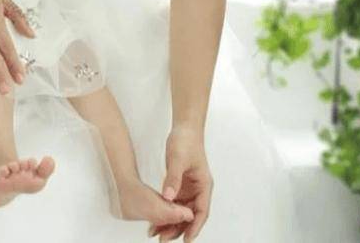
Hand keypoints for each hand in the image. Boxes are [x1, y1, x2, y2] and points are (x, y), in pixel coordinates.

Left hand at [148, 126, 212, 240]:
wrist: (183, 128)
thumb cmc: (185, 141)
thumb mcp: (177, 159)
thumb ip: (173, 178)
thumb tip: (168, 197)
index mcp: (204, 185)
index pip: (201, 211)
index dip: (194, 226)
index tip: (187, 240)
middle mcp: (198, 190)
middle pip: (189, 214)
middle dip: (178, 228)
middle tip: (163, 239)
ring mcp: (189, 188)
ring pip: (180, 210)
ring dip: (170, 221)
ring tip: (155, 232)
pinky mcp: (179, 185)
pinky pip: (173, 202)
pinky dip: (165, 210)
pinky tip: (155, 218)